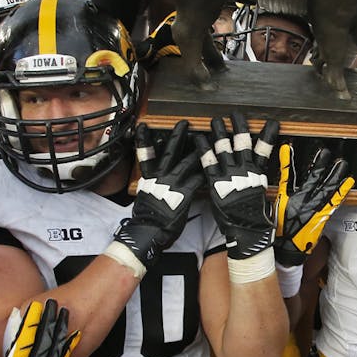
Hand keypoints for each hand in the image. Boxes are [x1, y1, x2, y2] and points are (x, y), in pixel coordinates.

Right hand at [113, 121, 202, 269]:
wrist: (148, 232)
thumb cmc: (146, 220)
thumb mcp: (145, 198)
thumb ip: (151, 187)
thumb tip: (154, 183)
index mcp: (149, 179)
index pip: (145, 155)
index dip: (143, 140)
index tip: (143, 126)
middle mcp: (159, 178)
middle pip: (169, 152)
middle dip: (177, 136)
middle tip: (184, 123)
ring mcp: (171, 185)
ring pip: (186, 163)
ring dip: (198, 151)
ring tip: (206, 140)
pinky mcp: (183, 195)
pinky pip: (197, 180)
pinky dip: (205, 174)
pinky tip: (213, 168)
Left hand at [197, 113, 277, 259]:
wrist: (246, 230)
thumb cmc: (254, 216)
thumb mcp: (260, 195)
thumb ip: (257, 180)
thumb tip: (257, 173)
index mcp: (258, 174)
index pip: (265, 149)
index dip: (268, 135)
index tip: (272, 122)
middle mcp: (245, 171)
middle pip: (243, 143)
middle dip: (239, 127)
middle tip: (236, 114)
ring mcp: (230, 176)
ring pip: (225, 148)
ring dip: (219, 133)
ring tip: (215, 120)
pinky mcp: (216, 183)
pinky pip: (208, 162)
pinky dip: (203, 149)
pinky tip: (199, 138)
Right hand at [274, 143, 352, 265]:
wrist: (287, 250)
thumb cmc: (278, 232)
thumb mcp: (273, 212)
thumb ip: (279, 197)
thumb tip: (281, 184)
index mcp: (286, 200)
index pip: (286, 175)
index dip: (286, 161)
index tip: (288, 148)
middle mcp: (301, 202)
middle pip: (312, 179)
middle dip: (319, 165)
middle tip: (325, 152)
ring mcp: (313, 209)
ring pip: (326, 188)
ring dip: (335, 175)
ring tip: (342, 164)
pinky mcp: (322, 216)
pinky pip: (334, 201)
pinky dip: (341, 191)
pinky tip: (348, 182)